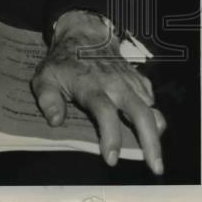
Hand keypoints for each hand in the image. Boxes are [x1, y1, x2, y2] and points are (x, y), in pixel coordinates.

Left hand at [31, 11, 165, 174]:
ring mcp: (130, 81)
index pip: (105, 113)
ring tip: (156, 156)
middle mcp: (115, 84)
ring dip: (156, 133)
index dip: (110, 137)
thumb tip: (55, 121)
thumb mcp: (45, 77)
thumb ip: (48, 99)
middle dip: (151, 142)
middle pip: (140, 113)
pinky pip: (152, 99)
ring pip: (151, 108)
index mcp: (91, 86)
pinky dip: (155, 116)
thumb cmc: (63, 61)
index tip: (111, 159)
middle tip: (155, 167)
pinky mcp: (139, 79)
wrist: (83, 34)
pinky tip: (151, 130)